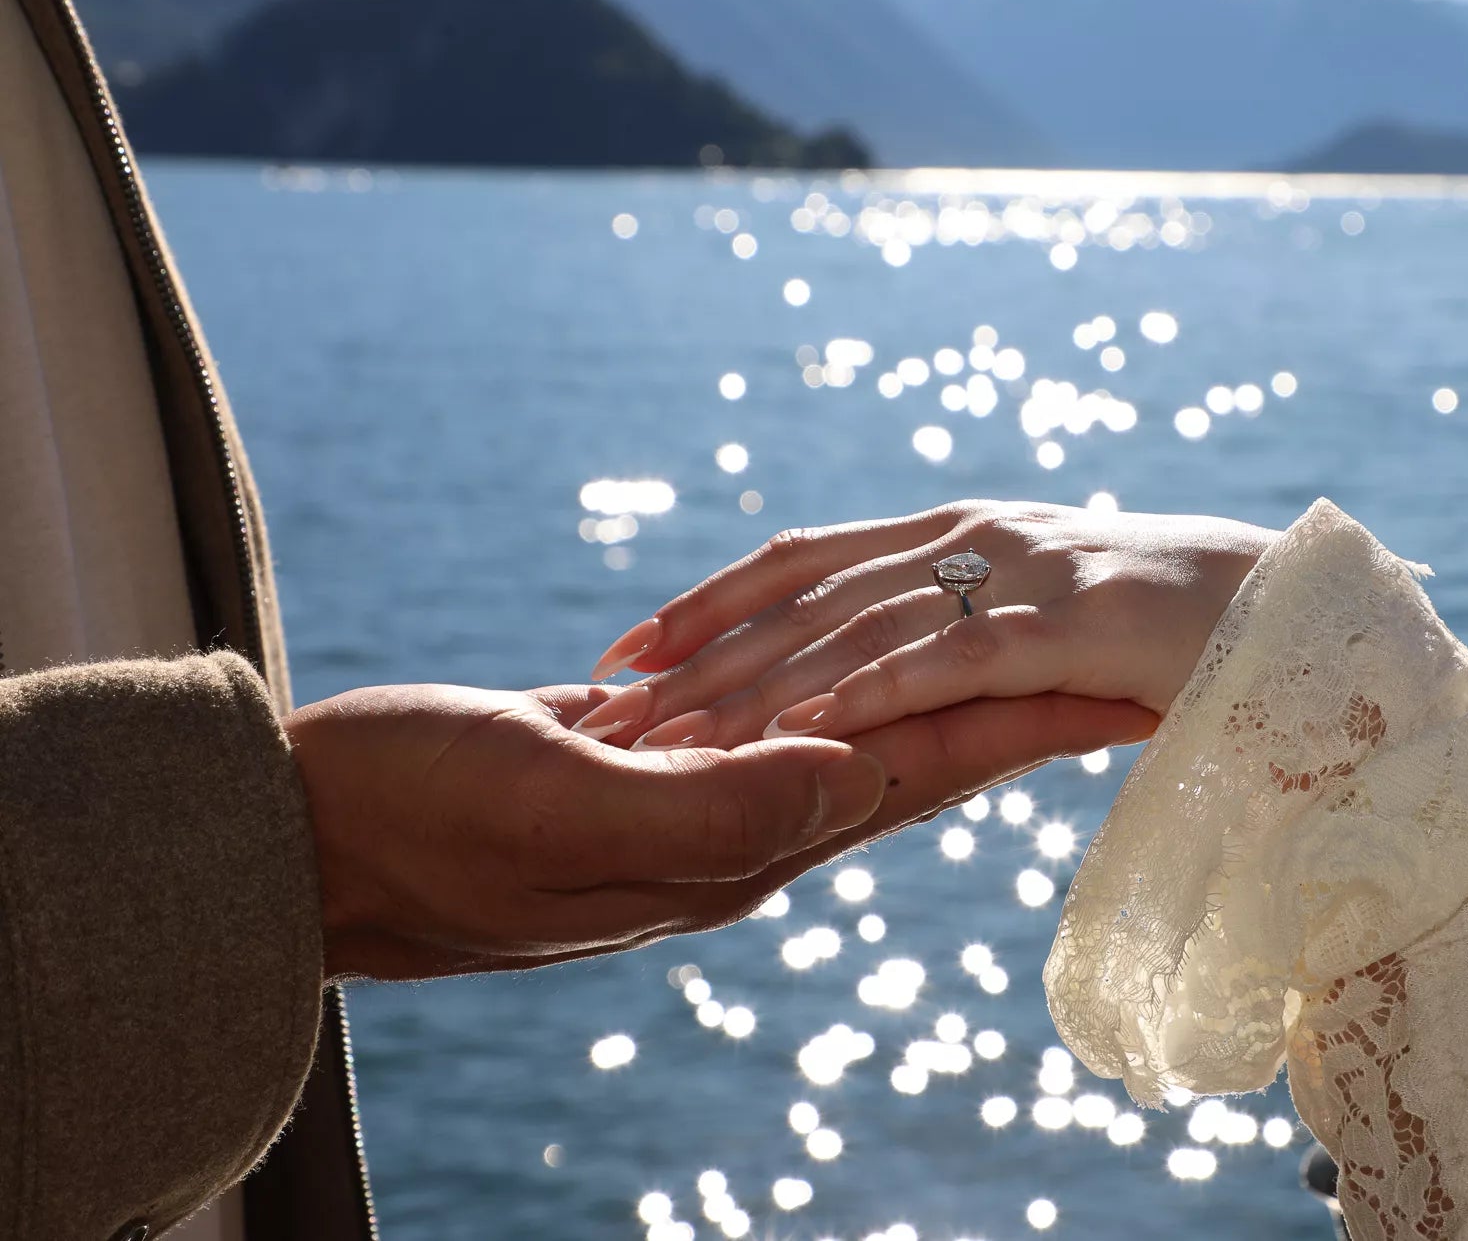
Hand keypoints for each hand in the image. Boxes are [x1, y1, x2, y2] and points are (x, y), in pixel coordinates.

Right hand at [288, 681, 1153, 980]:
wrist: (309, 845)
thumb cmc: (421, 828)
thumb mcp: (568, 815)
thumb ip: (718, 806)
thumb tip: (862, 783)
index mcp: (743, 834)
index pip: (924, 766)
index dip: (1030, 723)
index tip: (1130, 690)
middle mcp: (741, 820)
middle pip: (918, 750)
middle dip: (1020, 702)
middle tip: (1114, 663)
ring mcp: (698, 791)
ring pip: (853, 726)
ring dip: (941, 686)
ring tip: (1017, 650)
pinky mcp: (648, 757)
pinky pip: (772, 713)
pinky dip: (831, 678)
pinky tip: (855, 660)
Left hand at [579, 500, 1275, 751]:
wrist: (1306, 612)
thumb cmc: (1176, 625)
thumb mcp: (1048, 618)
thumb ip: (970, 630)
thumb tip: (887, 678)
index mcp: (961, 533)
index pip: (802, 561)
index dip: (706, 602)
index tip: (625, 651)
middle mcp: (977, 538)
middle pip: (806, 594)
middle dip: (701, 655)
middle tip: (608, 709)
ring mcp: (1025, 574)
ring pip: (860, 625)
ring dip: (758, 685)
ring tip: (673, 737)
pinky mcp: (1075, 624)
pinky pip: (955, 657)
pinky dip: (874, 689)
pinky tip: (808, 729)